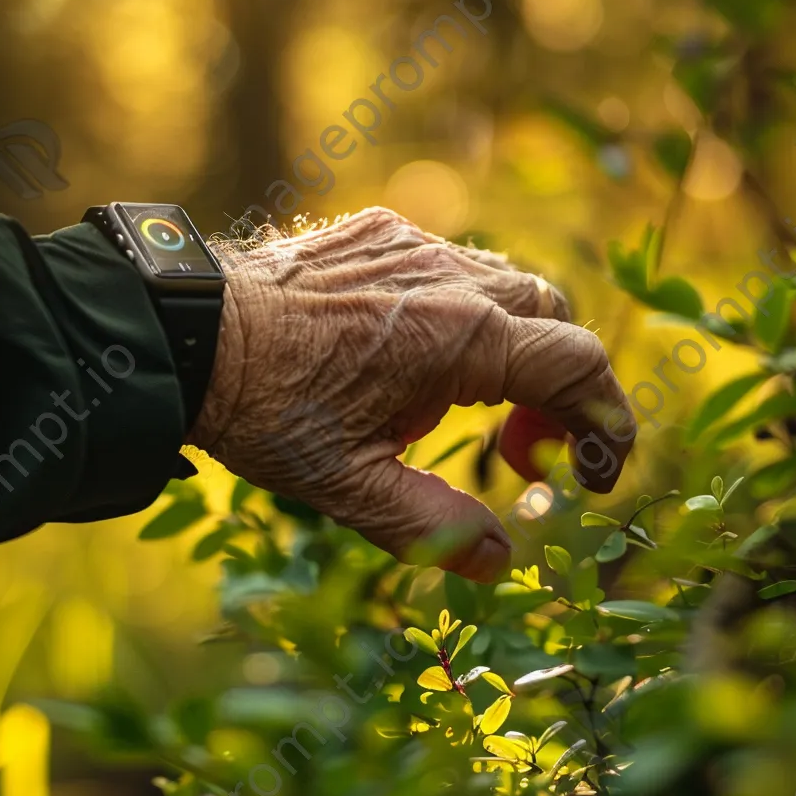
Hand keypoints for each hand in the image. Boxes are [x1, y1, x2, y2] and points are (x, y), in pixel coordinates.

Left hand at [187, 208, 634, 582]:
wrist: (187, 333)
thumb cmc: (265, 411)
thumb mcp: (353, 488)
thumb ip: (438, 529)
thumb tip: (502, 562)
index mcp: (458, 338)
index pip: (578, 366)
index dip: (608, 421)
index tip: (600, 473)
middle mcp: (450, 276)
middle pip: (555, 322)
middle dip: (560, 391)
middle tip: (521, 453)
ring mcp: (416, 245)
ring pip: (511, 287)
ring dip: (517, 350)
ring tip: (467, 408)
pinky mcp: (383, 234)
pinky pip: (458, 266)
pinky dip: (470, 315)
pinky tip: (422, 356)